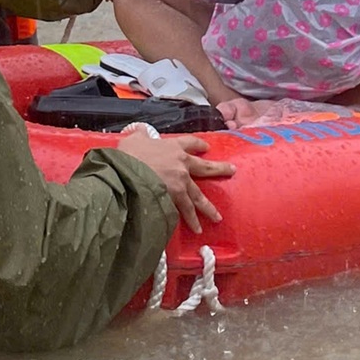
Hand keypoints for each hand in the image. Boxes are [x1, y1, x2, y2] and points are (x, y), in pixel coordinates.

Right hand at [113, 130, 235, 232]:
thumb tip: (139, 130)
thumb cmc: (130, 154)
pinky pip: (185, 210)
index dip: (199, 145)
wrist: (128, 171)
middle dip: (220, 169)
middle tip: (232, 171)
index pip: (190, 143)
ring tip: (217, 217)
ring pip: (198, 196)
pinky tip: (196, 228)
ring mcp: (181, 182)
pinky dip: (191, 220)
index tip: (206, 148)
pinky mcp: (176, 197)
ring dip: (208, 208)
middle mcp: (182, 164)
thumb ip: (140, 135)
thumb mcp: (134, 139)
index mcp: (173, 147)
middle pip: (205, 167)